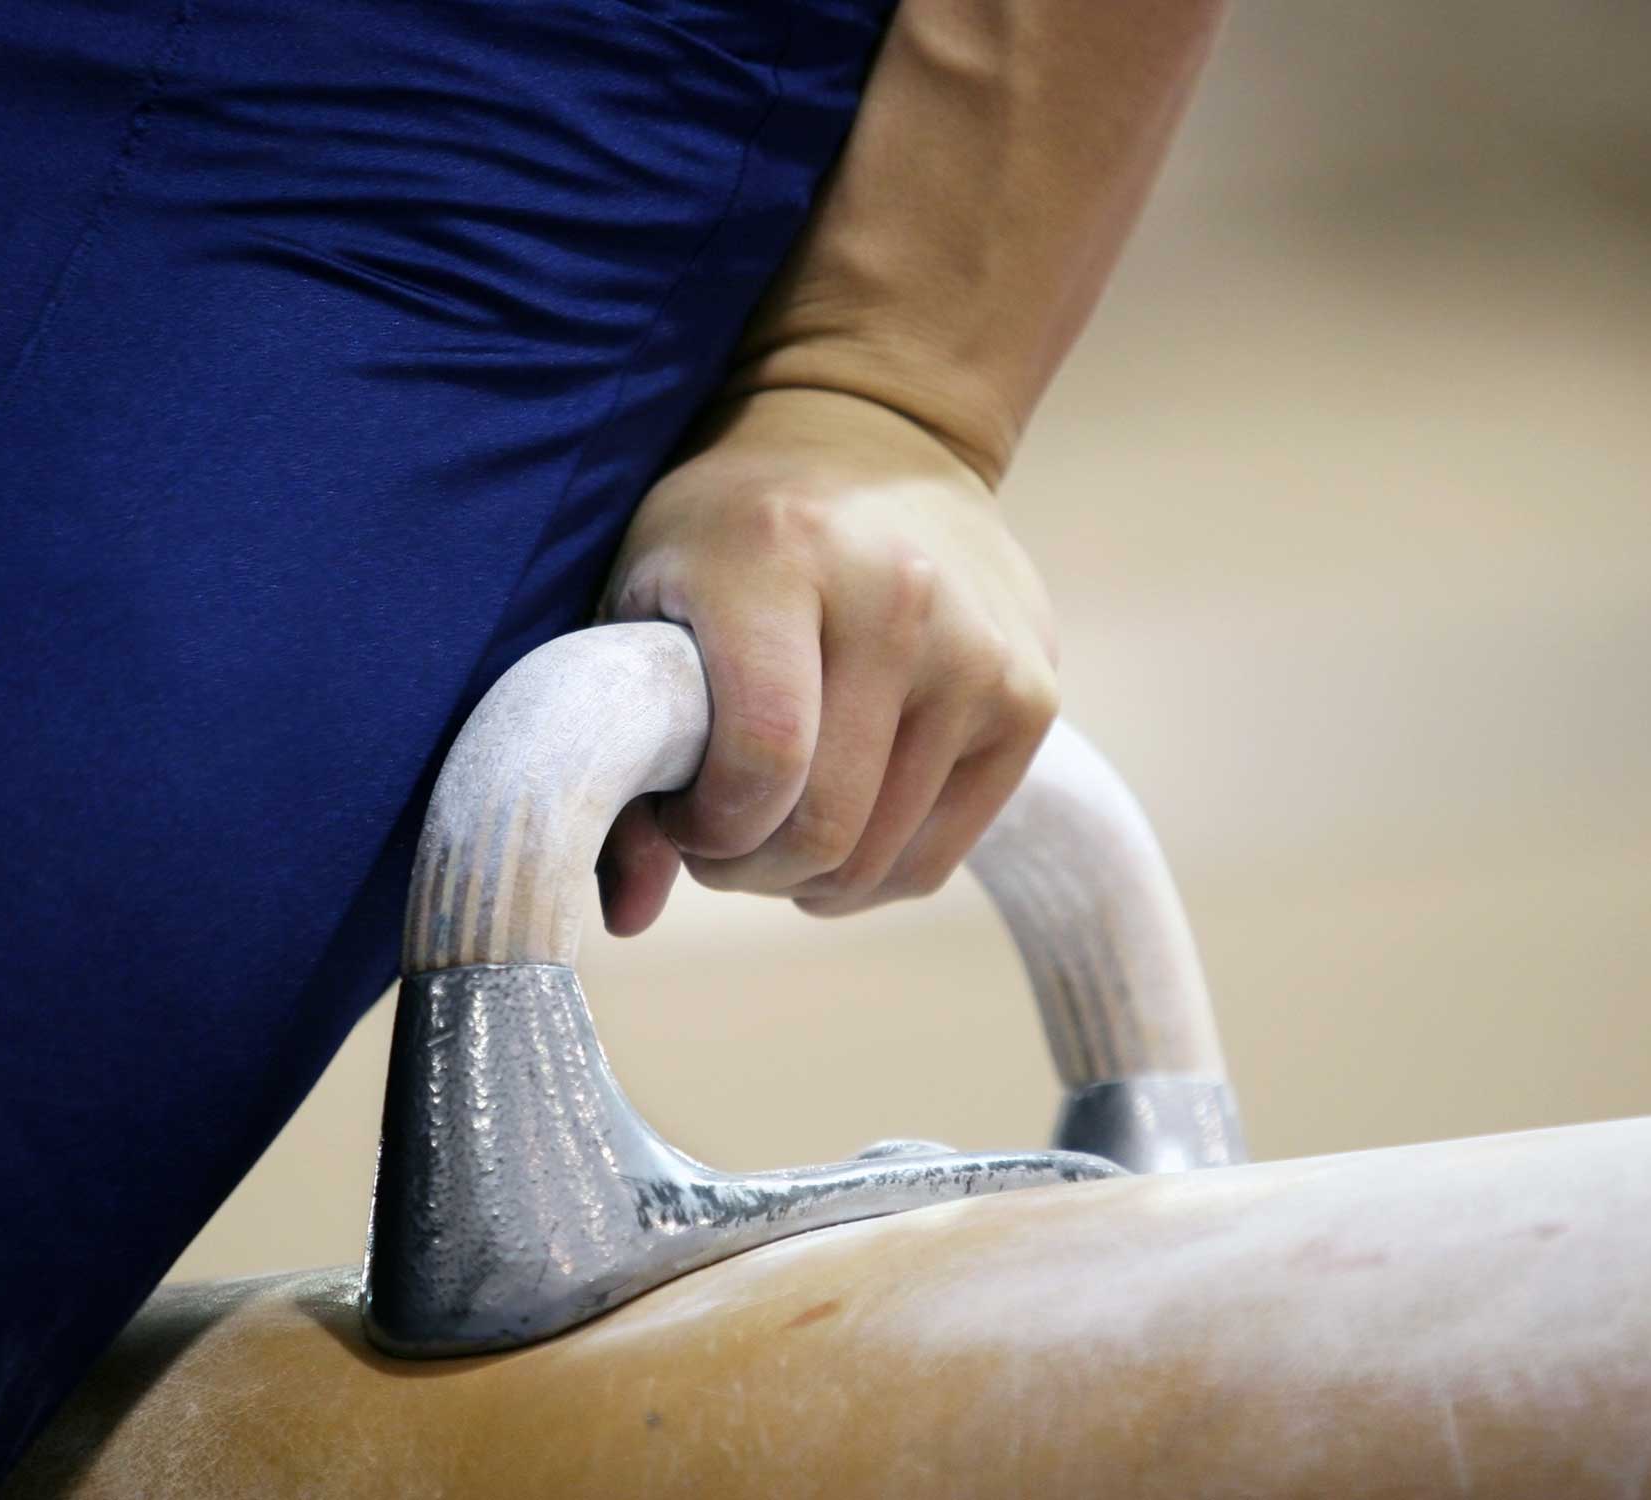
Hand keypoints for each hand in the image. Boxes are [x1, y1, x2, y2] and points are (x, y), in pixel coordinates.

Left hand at [594, 386, 1059, 934]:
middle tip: (718, 836)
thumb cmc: (728, 532)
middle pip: (825, 826)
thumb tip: (627, 918)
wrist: (875, 436)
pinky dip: (873, 873)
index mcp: (781, 560)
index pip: (761, 758)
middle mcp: (898, 601)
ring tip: (775, 820)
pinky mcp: (1031, 699)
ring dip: (807, 876)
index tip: (679, 812)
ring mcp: (980, 654)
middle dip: (750, 866)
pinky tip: (839, 829)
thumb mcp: (641, 600)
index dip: (707, 828)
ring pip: (881, 860)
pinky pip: (937, 856)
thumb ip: (619, 755)